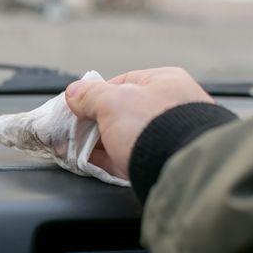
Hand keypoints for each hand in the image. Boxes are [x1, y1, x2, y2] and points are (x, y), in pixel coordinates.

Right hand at [65, 67, 213, 178]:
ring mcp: (165, 137)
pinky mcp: (159, 163)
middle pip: (121, 112)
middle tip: (73, 132)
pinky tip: (89, 163)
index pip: (121, 83)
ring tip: (76, 149)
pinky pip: (127, 157)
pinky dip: (107, 160)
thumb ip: (90, 95)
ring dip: (98, 143)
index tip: (76, 108)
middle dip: (94, 122)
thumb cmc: (151, 126)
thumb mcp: (112, 102)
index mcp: (163, 81)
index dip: (94, 95)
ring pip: (122, 137)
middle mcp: (169, 107)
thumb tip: (73, 92)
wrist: (179, 170)